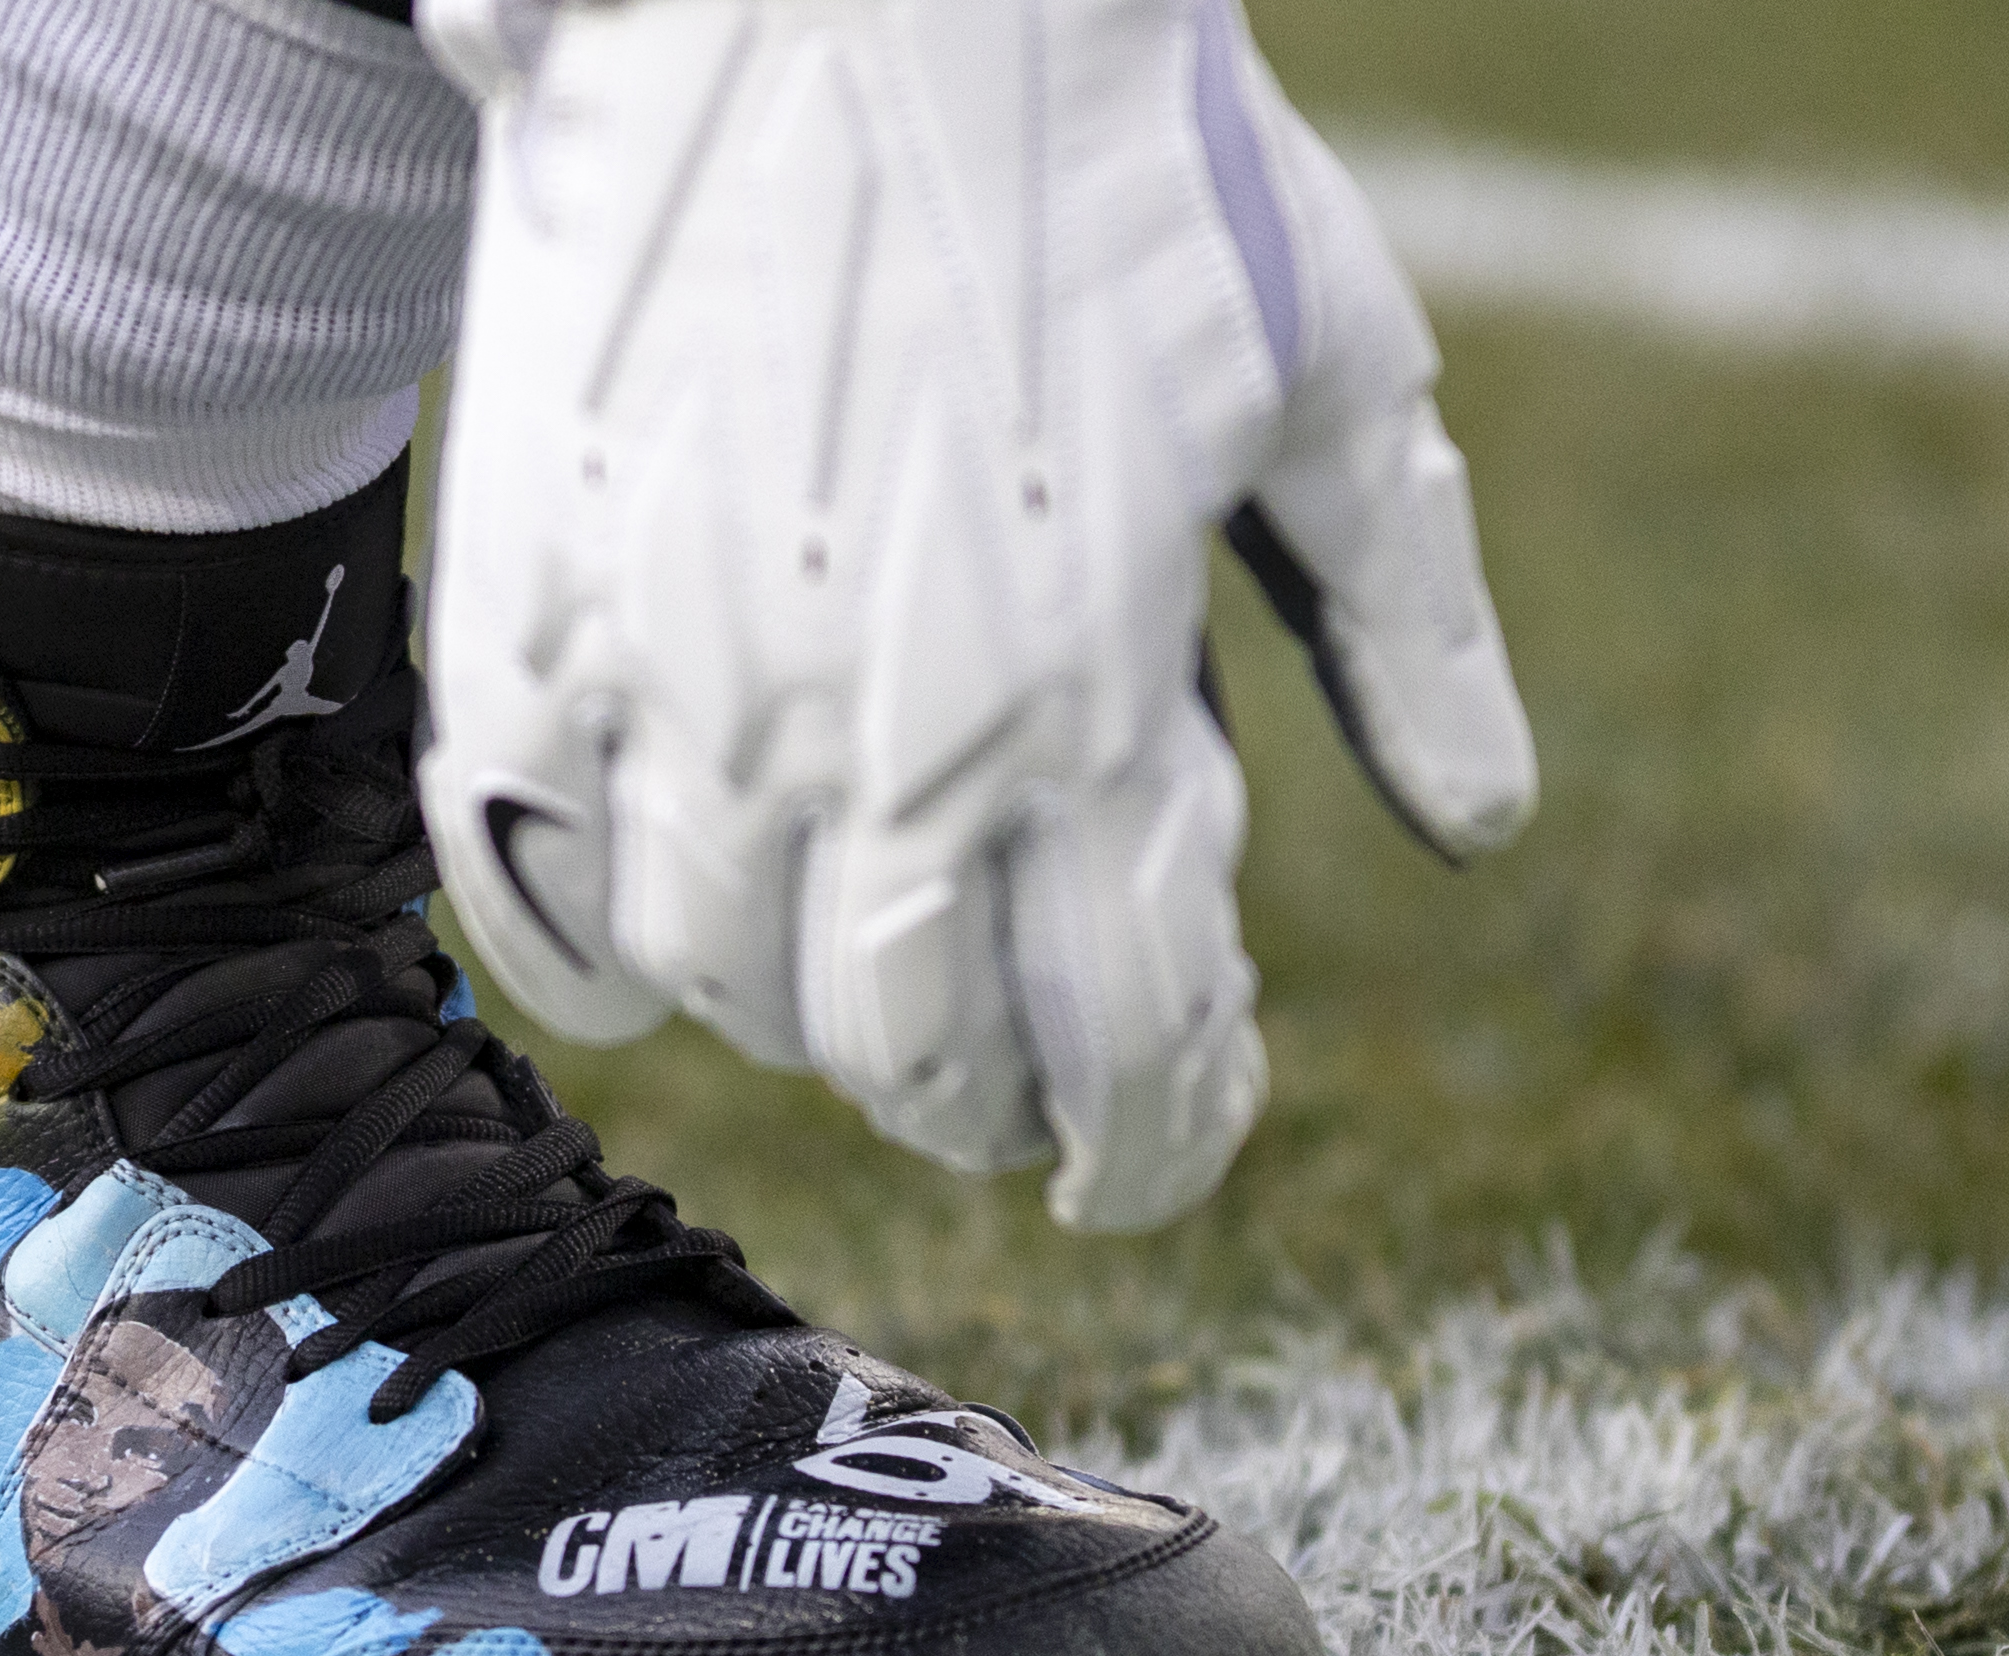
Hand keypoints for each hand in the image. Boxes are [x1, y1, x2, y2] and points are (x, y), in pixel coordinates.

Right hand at [416, 0, 1534, 1228]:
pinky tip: (655, 958)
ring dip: (813, 1026)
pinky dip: (592, 958)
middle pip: (917, 1060)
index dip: (1159, 1144)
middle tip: (1029, 1083)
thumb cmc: (1115, 144)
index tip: (1164, 1158)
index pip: (1128, 1047)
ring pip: (725, 990)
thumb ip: (1406, 623)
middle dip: (996, 1107)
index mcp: (1092, 702)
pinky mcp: (530, 616)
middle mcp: (876, 742)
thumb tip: (1478, 827)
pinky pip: (529, 880)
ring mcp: (679, 689)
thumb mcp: (1333, 373)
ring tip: (865, 979)